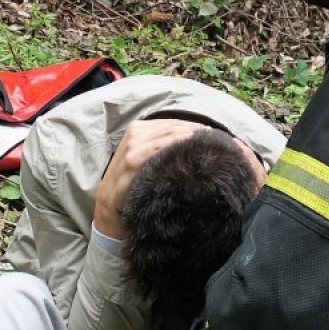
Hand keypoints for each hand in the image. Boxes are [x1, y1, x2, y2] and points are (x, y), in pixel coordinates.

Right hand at [92, 118, 204, 239]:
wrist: (110, 207)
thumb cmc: (134, 183)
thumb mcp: (147, 160)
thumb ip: (164, 147)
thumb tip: (197, 141)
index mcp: (139, 129)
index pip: (173, 122)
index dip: (194, 126)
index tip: (215, 133)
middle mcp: (135, 133)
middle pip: (173, 126)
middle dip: (196, 130)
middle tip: (218, 137)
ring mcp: (133, 146)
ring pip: (168, 134)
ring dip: (190, 136)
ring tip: (210, 141)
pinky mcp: (132, 161)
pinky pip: (157, 149)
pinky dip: (174, 146)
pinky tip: (190, 148)